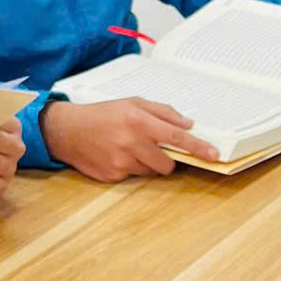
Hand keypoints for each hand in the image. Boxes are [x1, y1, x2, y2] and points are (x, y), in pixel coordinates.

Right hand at [41, 96, 220, 181]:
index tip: (213, 154)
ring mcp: (121, 162)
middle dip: (166, 158)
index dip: (198, 147)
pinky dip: (131, 168)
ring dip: (147, 163)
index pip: (177, 137)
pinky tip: (116, 155)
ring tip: (128, 148)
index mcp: (138, 121)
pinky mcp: (112, 176)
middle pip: (167, 163)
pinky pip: (134, 177)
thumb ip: (163, 112)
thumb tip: (188, 124)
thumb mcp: (133, 103)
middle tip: (151, 147)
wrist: (67, 130)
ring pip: (151, 172)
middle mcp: (131, 142)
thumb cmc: (101, 115)